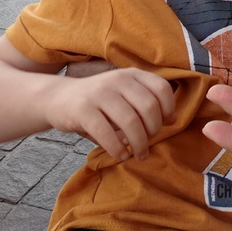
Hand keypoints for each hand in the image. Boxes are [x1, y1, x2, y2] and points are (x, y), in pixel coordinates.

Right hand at [44, 67, 175, 161]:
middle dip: (153, 131)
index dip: (168, 109)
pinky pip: (107, 133)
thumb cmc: (98, 101)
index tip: (165, 125)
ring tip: (138, 154)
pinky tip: (121, 155)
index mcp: (131, 74)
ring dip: (138, 144)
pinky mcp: (83, 110)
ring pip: (130, 122)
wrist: (58, 98)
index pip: (162, 89)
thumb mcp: (123, 93)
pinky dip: (117, 149)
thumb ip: (146, 101)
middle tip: (148, 144)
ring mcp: (100, 93)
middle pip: (149, 107)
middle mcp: (118, 80)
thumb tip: (173, 119)